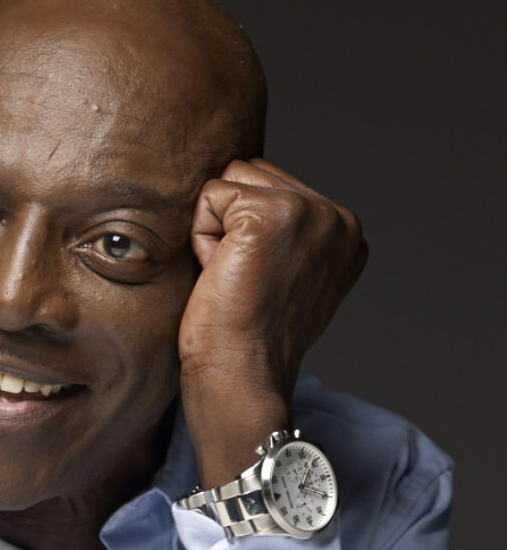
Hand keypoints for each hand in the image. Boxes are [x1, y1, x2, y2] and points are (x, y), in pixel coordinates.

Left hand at [179, 159, 367, 486]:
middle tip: (243, 279)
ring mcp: (309, 212)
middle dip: (231, 225)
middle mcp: (338, 217)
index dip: (248, 233)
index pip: (273, 185)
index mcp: (347, 231)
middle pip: (252, 173)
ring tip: (235, 276)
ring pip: (231, 180)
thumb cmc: (251, 337)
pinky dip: (202, 237)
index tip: (261, 283)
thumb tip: (245, 199)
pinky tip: (224, 274)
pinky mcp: (271, 214)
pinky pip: (210, 196)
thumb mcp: (287, 277)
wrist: (241, 376)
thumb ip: (286, 234)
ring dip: (216, 229)